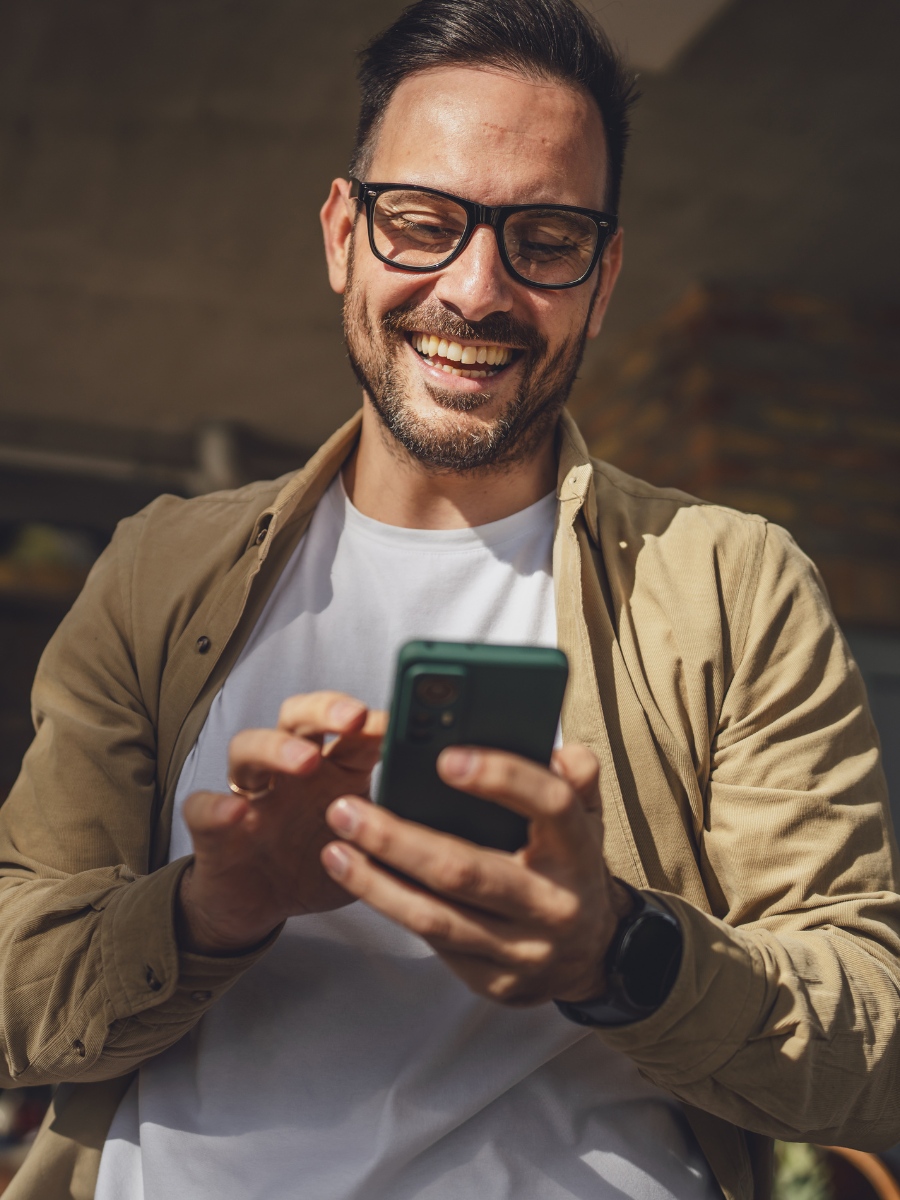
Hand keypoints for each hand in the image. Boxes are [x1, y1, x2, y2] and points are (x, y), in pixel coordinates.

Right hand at [177, 691, 385, 954]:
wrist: (257, 906)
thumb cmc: (317, 865)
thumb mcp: (369, 849)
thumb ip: (398, 828)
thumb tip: (451, 816)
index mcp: (333, 769)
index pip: (352, 729)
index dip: (376, 719)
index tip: (405, 719)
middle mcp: (290, 770)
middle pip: (299, 717)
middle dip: (326, 709)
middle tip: (354, 718)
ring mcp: (249, 795)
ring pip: (249, 748)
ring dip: (278, 748)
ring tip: (305, 760)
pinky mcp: (213, 830)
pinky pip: (204, 808)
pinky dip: (215, 806)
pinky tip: (236, 812)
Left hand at [320, 744, 633, 1005]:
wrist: (592, 954)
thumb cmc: (572, 865)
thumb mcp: (588, 817)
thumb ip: (577, 777)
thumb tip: (560, 750)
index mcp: (580, 851)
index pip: (549, 806)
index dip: (501, 778)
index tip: (445, 758)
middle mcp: (555, 905)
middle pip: (466, 871)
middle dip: (397, 840)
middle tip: (346, 810)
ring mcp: (524, 950)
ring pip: (436, 917)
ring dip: (375, 883)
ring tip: (335, 848)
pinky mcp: (495, 980)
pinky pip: (434, 942)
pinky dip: (392, 908)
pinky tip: (361, 879)